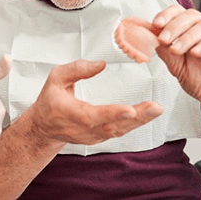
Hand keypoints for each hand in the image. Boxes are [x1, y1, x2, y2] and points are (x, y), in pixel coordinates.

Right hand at [30, 60, 162, 144]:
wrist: (44, 127)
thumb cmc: (50, 101)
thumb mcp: (56, 78)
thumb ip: (76, 69)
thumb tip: (100, 64)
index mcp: (72, 114)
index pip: (93, 116)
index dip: (112, 113)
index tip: (130, 110)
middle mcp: (84, 129)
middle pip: (113, 126)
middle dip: (137, 117)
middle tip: (155, 107)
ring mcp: (93, 136)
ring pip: (119, 130)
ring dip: (140, 121)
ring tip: (156, 109)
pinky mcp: (99, 137)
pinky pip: (119, 131)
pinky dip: (134, 124)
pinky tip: (147, 114)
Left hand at [152, 5, 200, 113]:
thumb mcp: (177, 68)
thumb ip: (165, 52)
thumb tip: (150, 37)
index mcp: (193, 31)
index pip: (180, 13)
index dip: (167, 15)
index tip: (155, 24)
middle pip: (192, 16)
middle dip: (174, 26)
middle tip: (163, 39)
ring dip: (187, 37)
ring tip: (176, 50)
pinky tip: (195, 52)